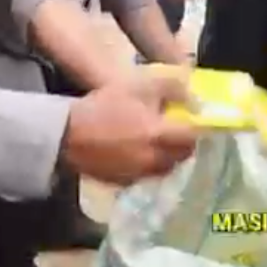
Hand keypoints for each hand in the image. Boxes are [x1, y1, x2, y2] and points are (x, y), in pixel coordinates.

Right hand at [62, 65, 195, 184]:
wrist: (66, 133)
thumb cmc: (105, 105)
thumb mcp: (140, 84)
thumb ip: (172, 87)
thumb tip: (193, 98)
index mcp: (161, 135)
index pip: (195, 136)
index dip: (199, 127)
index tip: (196, 119)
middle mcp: (155, 160)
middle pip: (184, 155)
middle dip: (185, 142)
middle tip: (178, 128)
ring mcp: (140, 174)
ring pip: (167, 167)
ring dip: (169, 154)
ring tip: (159, 140)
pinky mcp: (125, 182)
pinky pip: (148, 174)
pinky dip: (150, 164)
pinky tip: (140, 151)